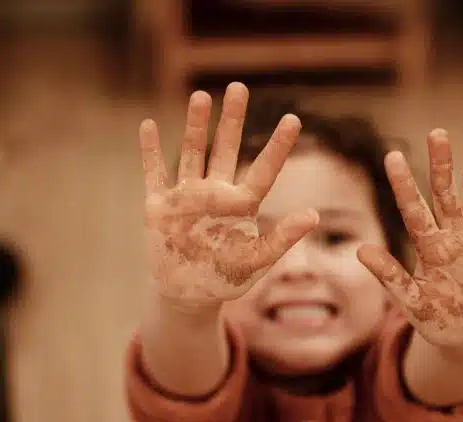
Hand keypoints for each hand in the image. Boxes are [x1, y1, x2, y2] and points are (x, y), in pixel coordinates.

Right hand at [140, 83, 318, 306]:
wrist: (188, 294)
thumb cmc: (226, 278)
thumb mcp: (257, 261)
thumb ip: (282, 238)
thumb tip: (314, 215)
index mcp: (241, 205)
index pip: (264, 170)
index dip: (278, 146)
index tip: (294, 119)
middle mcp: (215, 193)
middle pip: (225, 148)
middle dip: (232, 119)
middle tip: (239, 87)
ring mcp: (186, 196)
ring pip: (192, 152)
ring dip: (194, 125)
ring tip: (201, 96)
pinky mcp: (159, 206)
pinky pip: (154, 173)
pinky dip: (150, 151)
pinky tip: (148, 126)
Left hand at [358, 129, 462, 346]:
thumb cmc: (437, 319)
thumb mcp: (411, 301)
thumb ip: (389, 276)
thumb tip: (359, 250)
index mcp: (429, 247)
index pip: (413, 209)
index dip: (403, 184)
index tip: (392, 156)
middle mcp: (454, 236)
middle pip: (446, 193)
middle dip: (442, 164)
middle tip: (436, 133)